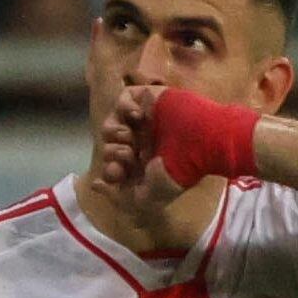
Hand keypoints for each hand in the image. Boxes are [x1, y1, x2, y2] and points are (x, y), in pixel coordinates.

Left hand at [93, 83, 193, 212]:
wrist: (202, 144)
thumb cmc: (177, 173)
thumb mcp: (147, 198)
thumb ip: (118, 196)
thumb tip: (94, 184)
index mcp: (143, 164)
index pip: (115, 165)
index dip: (111, 169)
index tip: (117, 172)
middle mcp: (142, 142)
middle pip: (110, 145)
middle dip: (113, 153)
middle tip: (129, 155)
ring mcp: (144, 120)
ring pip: (112, 124)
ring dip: (115, 133)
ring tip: (130, 137)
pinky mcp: (148, 99)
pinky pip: (123, 99)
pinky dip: (124, 107)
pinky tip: (138, 117)